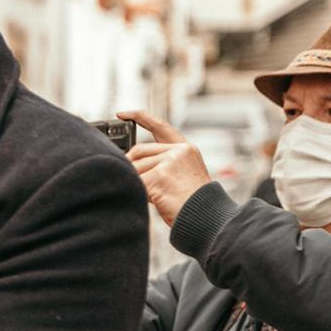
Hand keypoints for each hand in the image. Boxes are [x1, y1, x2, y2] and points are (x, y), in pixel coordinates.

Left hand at [119, 111, 214, 227]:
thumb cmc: (193, 203)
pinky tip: (154, 201)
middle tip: (133, 181)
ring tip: (155, 197)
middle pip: (138, 152)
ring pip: (135, 169)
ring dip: (137, 184)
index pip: (160, 127)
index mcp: (185, 149)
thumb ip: (161, 164)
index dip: (140, 117)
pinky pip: (136, 183)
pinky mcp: (160, 176)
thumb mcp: (182, 176)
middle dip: (131, 167)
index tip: (122, 113)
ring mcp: (170, 162)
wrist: (207, 218)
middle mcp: (179, 151)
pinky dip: (139, 193)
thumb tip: (129, 162)